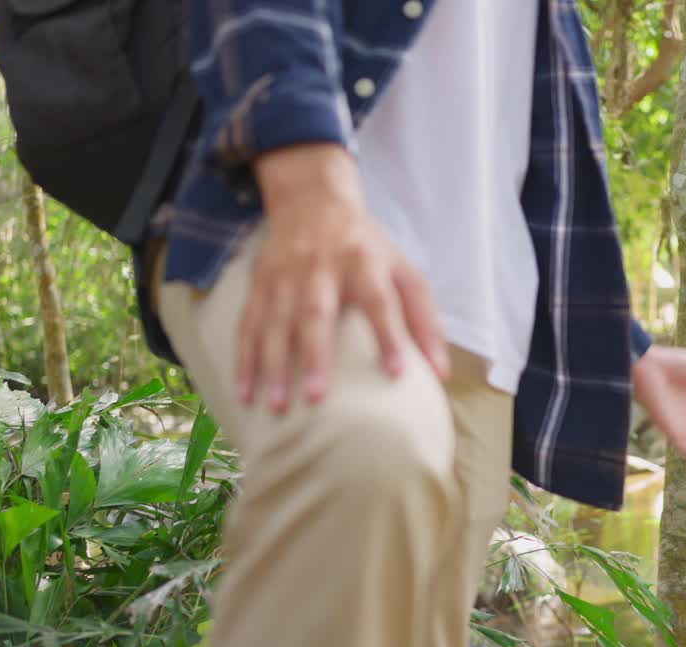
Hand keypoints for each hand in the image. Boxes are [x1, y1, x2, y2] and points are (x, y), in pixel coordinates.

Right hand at [237, 144, 448, 413]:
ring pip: (275, 322)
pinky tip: (244, 393)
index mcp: (363, 261)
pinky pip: (248, 325)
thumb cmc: (366, 247)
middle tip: (315, 397)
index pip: (379, 300)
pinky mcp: (259, 283)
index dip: (388, 335)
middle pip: (316, 312)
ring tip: (277, 407)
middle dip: (314, 355)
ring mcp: (285, 275)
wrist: (312, 200)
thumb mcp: (402, 270)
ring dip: (273, 366)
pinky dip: (244, 360)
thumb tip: (440, 371)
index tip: (396, 373)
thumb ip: (423, 318)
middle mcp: (320, 266)